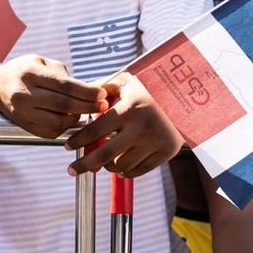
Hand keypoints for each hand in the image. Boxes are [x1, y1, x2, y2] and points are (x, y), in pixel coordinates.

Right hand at [0, 55, 107, 138]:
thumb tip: (86, 89)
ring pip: (58, 122)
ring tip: (87, 112)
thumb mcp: (39, 62)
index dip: (86, 91)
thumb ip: (61, 74)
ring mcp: (22, 113)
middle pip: (63, 105)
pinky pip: (50, 132)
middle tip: (103, 105)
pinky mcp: (24, 126)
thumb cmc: (23, 71)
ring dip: (77, 119)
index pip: (64, 85)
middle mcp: (24, 94)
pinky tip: (73, 120)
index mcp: (30, 74)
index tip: (102, 92)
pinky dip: (65, 128)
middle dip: (87, 106)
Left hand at [65, 73, 183, 177]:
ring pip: (121, 166)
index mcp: (129, 108)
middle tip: (72, 169)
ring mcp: (155, 142)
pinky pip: (138, 171)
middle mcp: (142, 128)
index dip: (78, 140)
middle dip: (85, 164)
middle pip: (105, 155)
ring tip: (101, 159)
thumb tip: (78, 98)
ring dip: (106, 166)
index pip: (96, 130)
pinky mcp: (166, 153)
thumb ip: (100, 89)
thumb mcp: (124, 81)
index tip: (68, 146)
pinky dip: (124, 171)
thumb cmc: (148, 87)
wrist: (184, 97)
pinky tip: (118, 164)